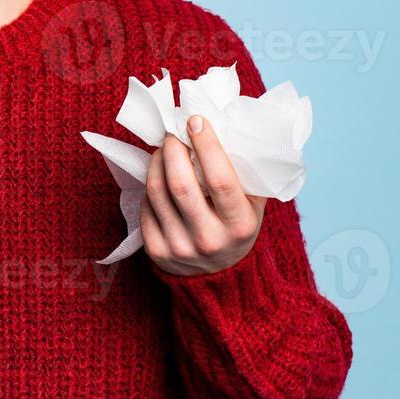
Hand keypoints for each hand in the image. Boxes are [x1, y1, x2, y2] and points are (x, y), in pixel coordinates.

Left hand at [142, 114, 267, 276]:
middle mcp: (209, 239)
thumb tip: (224, 125)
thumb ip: (245, 173)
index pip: (220, 180)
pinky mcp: (157, 252)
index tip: (196, 121)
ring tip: (164, 149)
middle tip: (173, 133)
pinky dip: (150, 186)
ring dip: (156, 162)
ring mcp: (180, 248)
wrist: (220, 276)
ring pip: (157, 192)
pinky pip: (146, 207)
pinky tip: (159, 177)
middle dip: (173, 149)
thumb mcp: (253, 205)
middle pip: (181, 184)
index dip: (206, 145)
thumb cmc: (237, 228)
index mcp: (240, 225)